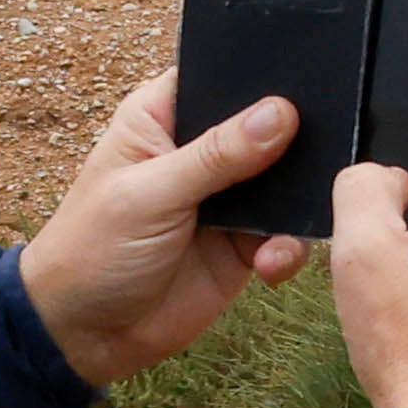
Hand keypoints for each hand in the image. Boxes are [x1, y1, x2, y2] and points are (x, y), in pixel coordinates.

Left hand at [17, 72, 307, 386]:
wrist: (86, 334)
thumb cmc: (92, 249)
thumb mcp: (149, 195)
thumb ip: (216, 156)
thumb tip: (280, 113)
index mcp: (164, 116)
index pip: (222, 75)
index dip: (261, 74)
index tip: (308, 76)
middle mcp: (201, 149)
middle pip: (267, 125)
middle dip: (297, 139)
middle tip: (321, 155)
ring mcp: (227, 196)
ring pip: (287, 180)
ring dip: (298, 200)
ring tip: (291, 223)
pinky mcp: (244, 242)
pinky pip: (286, 234)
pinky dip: (288, 248)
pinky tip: (269, 264)